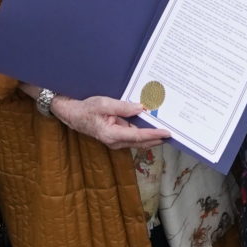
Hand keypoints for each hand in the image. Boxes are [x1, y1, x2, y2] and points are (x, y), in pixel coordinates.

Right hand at [52, 94, 171, 148]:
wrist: (72, 115)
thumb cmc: (86, 108)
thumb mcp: (103, 104)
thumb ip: (123, 107)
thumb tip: (142, 108)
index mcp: (112, 135)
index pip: (138, 136)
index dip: (154, 135)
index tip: (167, 133)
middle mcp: (116, 141)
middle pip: (142, 142)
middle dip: (158, 138)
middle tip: (174, 134)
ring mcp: (117, 140)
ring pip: (139, 140)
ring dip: (152, 136)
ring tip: (167, 131)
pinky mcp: (118, 136)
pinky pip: (134, 136)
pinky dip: (144, 132)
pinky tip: (153, 126)